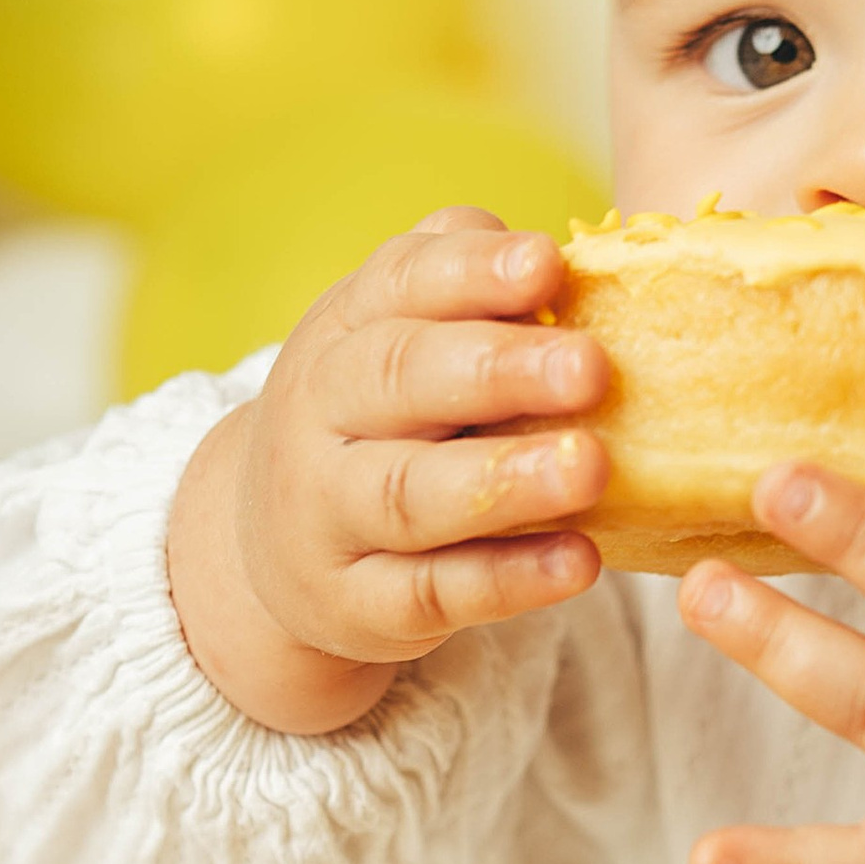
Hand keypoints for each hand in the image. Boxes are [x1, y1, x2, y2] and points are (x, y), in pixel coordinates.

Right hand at [165, 209, 608, 733]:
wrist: (272, 541)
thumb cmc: (379, 413)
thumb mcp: (399, 334)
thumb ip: (470, 288)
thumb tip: (571, 259)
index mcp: (346, 327)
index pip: (401, 282)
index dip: (473, 272)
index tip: (547, 264)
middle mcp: (323, 413)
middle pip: (399, 380)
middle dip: (497, 370)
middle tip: (590, 368)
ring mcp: (331, 513)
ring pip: (409, 493)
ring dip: (504, 482)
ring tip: (592, 468)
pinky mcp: (357, 603)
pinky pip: (432, 592)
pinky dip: (507, 579)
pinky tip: (579, 561)